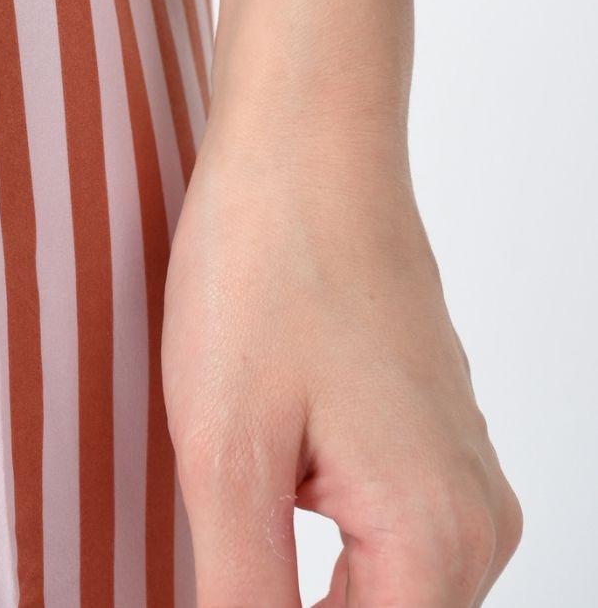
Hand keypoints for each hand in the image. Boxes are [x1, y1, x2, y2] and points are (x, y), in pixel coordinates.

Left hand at [162, 0, 521, 605]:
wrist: (307, 136)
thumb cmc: (266, 262)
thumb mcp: (223, 454)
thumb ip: (242, 598)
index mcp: (436, 543)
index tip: (225, 561)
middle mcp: (475, 524)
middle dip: (280, 600)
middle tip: (227, 511)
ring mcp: (460, 476)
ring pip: (374, 592)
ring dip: (294, 574)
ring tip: (240, 473)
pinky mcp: (431, 439)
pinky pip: (380, 533)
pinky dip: (313, 526)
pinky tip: (259, 454)